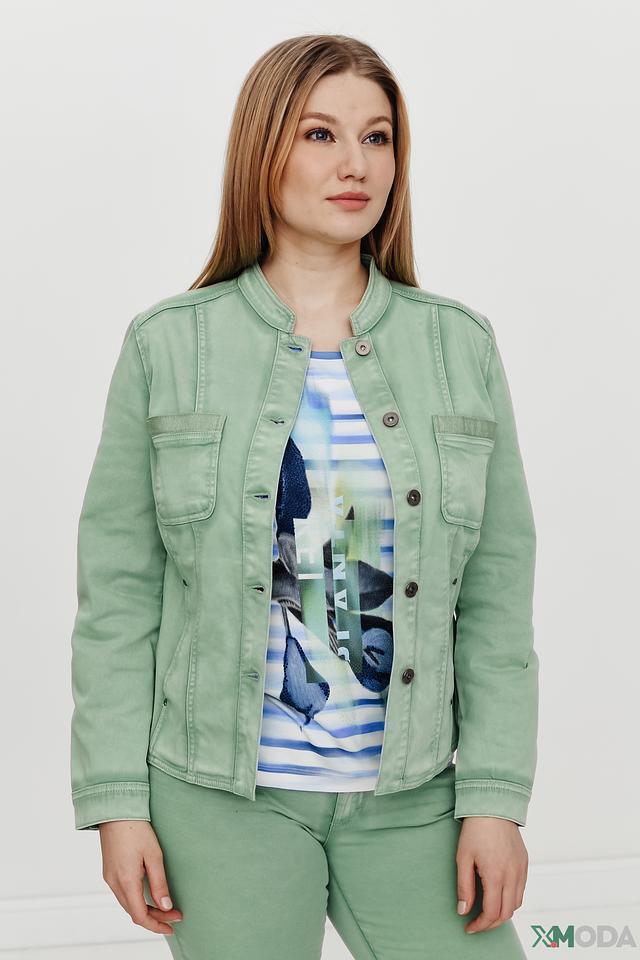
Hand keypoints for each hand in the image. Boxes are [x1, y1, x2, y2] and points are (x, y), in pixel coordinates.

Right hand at [99, 820, 182, 935]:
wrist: (116, 810)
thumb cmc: (136, 829)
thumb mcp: (154, 855)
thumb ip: (159, 883)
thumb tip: (166, 907)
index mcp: (126, 881)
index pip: (140, 915)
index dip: (157, 925)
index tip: (172, 925)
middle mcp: (114, 883)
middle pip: (134, 912)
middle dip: (155, 917)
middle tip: (175, 915)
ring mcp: (109, 877)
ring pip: (128, 904)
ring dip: (146, 909)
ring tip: (165, 908)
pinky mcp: (109, 871)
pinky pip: (123, 894)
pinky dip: (137, 900)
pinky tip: (149, 896)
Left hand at [455, 816, 527, 934]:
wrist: (494, 806)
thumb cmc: (475, 830)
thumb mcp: (463, 858)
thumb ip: (464, 887)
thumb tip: (463, 911)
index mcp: (496, 875)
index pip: (492, 913)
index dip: (480, 925)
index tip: (469, 927)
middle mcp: (512, 875)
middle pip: (507, 913)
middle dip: (491, 923)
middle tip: (477, 923)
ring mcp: (521, 869)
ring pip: (517, 904)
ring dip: (503, 913)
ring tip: (487, 911)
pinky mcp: (525, 863)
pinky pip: (521, 890)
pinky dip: (511, 899)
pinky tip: (499, 895)